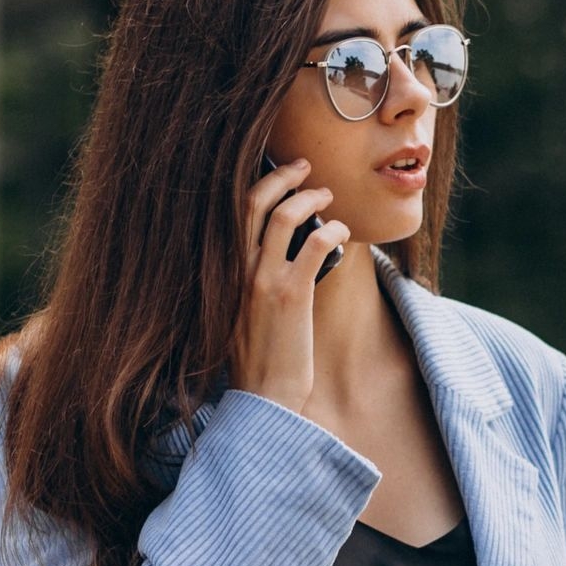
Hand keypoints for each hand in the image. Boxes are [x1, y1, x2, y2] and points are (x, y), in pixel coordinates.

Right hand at [229, 156, 347, 413]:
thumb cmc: (259, 359)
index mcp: (223, 272)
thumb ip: (251, 280)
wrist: (263, 398)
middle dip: (282, 176)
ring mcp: (262, 280)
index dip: (258, 185)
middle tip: (304, 167)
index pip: (232, 211)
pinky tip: (342, 233)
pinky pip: (316, 244)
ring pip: (283, 215)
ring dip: (310, 197)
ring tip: (328, 195)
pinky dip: (334, 230)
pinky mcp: (292, 295)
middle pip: (253, 201)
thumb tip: (283, 250)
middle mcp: (237, 270)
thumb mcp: (241, 312)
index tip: (280, 175)